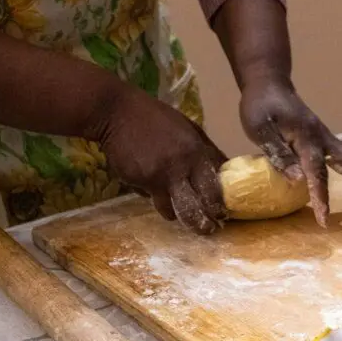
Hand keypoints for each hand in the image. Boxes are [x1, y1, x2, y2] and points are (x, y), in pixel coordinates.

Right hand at [101, 88, 226, 234]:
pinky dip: (155, 197)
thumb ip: (206, 150)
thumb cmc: (155, 118)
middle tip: (209, 228)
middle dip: (205, 221)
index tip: (223, 213)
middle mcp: (182, 166)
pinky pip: (152, 198)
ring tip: (183, 219)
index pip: (215, 185)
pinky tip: (151, 186)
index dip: (220, 203)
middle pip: (199, 204)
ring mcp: (160, 176)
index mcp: (197, 152)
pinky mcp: (141, 181)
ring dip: (179, 216)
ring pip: (174, 209)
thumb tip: (224, 169)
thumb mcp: (188, 128)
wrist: (117, 112)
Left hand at [240, 79, 341, 225]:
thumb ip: (278, 153)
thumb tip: (298, 180)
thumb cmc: (260, 107)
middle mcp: (323, 139)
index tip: (324, 220)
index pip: (317, 172)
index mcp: (306, 138)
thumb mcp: (259, 128)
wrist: (270, 85)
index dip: (321, 197)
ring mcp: (327, 139)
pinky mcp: (326, 142)